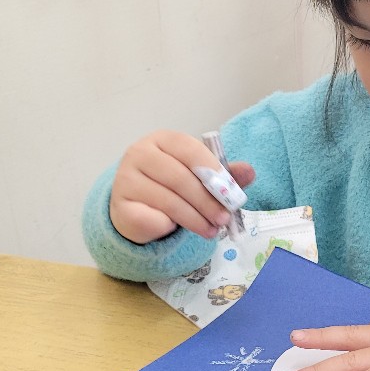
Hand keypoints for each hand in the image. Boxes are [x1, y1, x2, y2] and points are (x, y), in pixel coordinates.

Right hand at [109, 130, 255, 244]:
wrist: (138, 209)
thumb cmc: (173, 188)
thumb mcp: (201, 178)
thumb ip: (224, 175)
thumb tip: (249, 172)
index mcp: (162, 139)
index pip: (188, 148)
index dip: (212, 169)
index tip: (230, 192)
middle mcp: (139, 153)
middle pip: (179, 177)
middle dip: (207, 201)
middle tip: (224, 219)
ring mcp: (125, 179)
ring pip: (168, 200)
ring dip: (195, 219)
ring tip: (210, 230)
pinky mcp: (120, 207)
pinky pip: (152, 218)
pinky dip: (169, 226)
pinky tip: (175, 229)